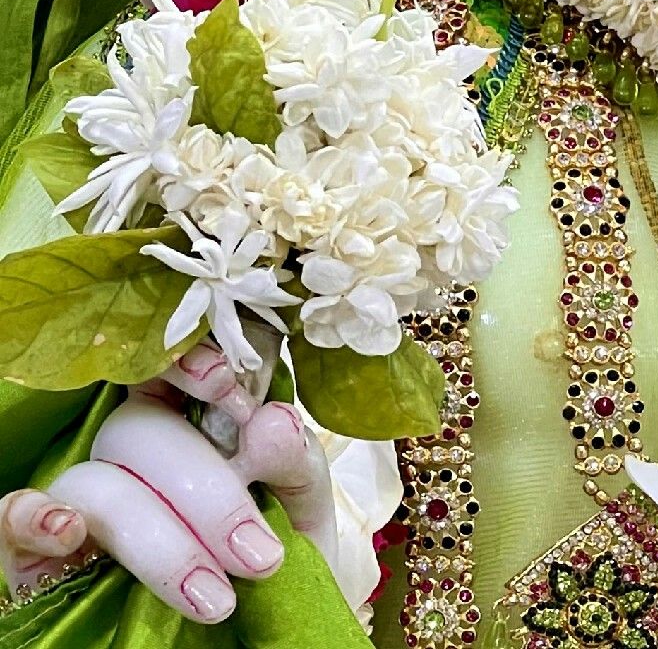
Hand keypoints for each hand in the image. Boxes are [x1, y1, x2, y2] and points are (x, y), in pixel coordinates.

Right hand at [0, 342, 337, 622]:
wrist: (261, 625)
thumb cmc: (273, 543)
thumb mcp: (300, 499)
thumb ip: (292, 458)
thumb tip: (268, 422)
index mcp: (187, 411)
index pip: (169, 363)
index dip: (188, 362)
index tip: (229, 390)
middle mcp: (128, 448)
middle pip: (140, 430)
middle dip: (206, 493)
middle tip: (260, 555)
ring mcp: (83, 498)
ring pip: (95, 484)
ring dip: (158, 542)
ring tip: (216, 600)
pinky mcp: (40, 552)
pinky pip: (10, 518)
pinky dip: (32, 518)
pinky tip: (69, 534)